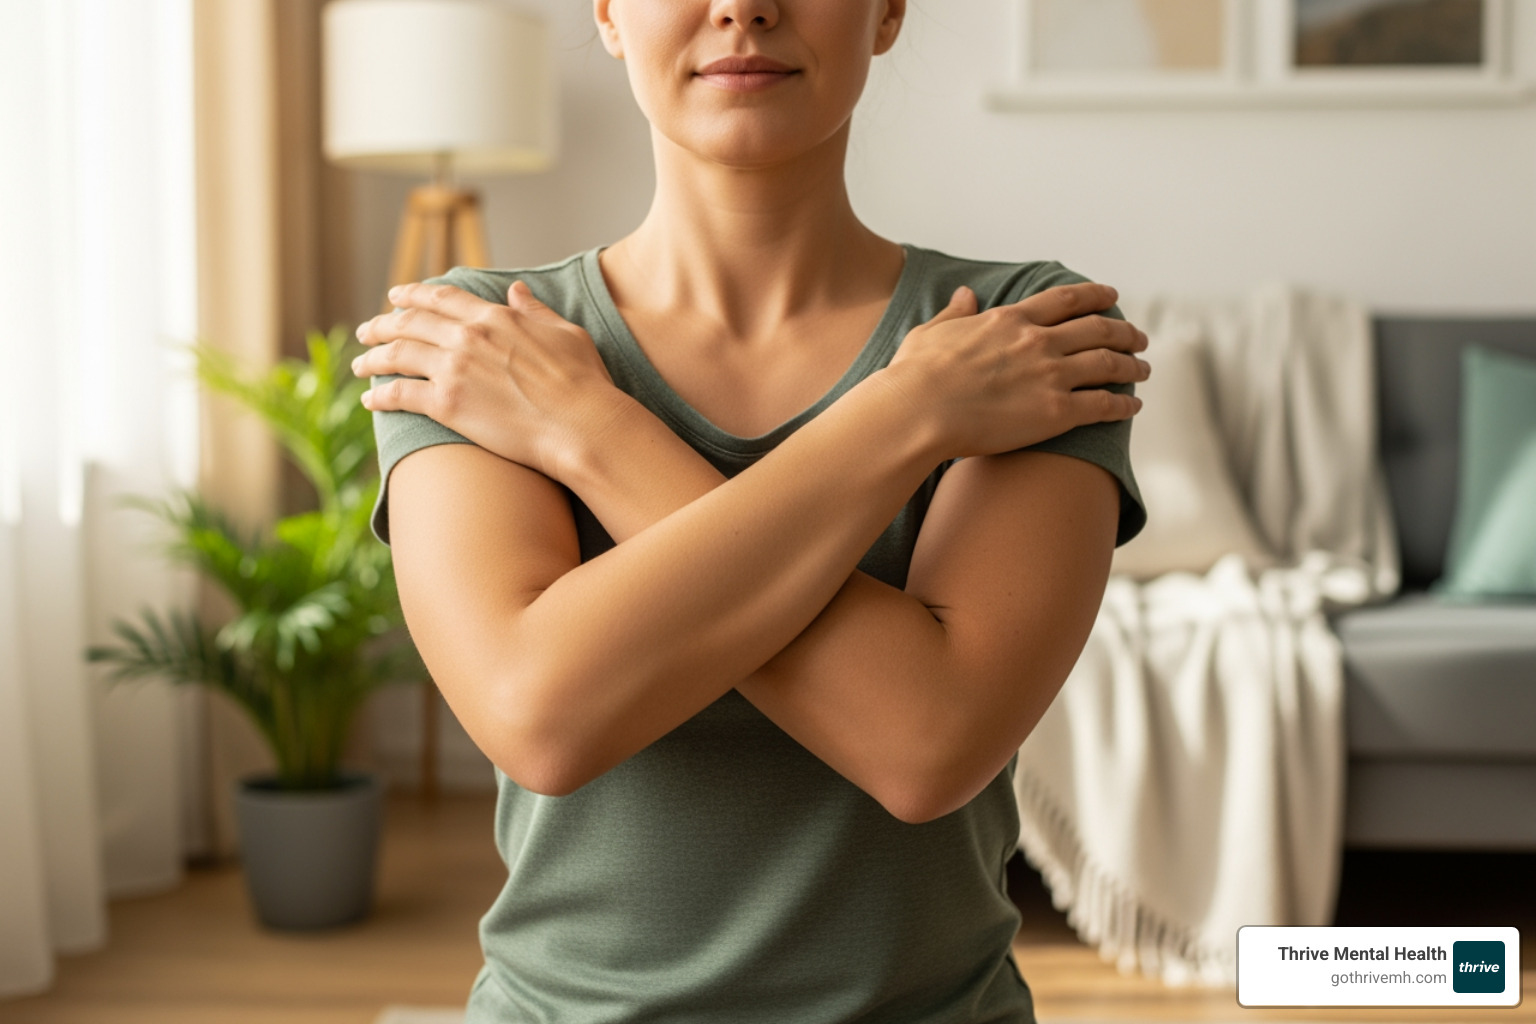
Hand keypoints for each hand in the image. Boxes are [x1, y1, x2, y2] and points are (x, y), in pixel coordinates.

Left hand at [353, 280, 620, 479]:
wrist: (581, 424)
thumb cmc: (583, 382)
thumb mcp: (564, 332)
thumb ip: (535, 309)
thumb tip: (516, 289)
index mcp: (493, 316)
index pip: (440, 298)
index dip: (413, 294)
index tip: (395, 296)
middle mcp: (467, 336)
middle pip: (409, 323)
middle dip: (382, 324)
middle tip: (367, 330)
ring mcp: (454, 369)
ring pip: (397, 355)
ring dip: (374, 357)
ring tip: (361, 363)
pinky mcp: (447, 404)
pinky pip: (400, 394)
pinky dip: (380, 396)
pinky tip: (370, 401)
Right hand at [883, 282, 1148, 458]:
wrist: (919, 412)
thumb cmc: (915, 376)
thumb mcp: (931, 332)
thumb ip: (955, 312)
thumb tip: (966, 294)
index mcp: (1010, 320)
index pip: (1066, 300)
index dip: (1095, 295)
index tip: (1112, 296)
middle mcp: (1038, 342)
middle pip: (1098, 329)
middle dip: (1124, 331)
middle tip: (1138, 337)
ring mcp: (1050, 375)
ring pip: (1108, 364)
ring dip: (1132, 366)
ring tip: (1143, 370)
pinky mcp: (1056, 412)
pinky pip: (1103, 405)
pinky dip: (1123, 404)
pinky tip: (1133, 406)